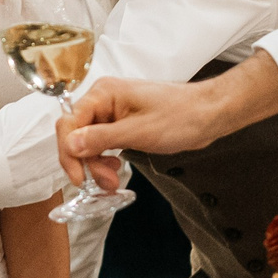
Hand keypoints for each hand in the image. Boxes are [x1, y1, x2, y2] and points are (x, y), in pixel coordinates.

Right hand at [59, 55, 277, 180]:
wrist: (209, 114)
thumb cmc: (182, 116)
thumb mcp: (139, 132)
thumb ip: (101, 138)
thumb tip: (70, 144)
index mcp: (103, 94)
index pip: (69, 123)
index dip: (69, 153)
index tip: (79, 177)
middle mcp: (104, 100)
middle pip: (76, 135)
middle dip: (86, 163)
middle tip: (104, 183)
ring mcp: (113, 112)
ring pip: (88, 142)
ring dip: (95, 164)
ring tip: (113, 180)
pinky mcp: (122, 124)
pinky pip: (102, 143)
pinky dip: (104, 159)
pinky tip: (116, 168)